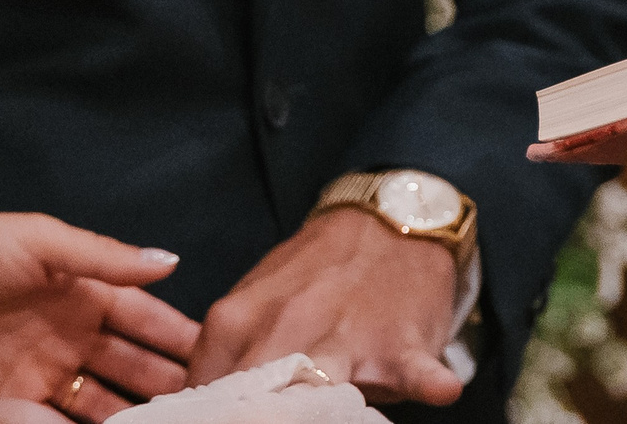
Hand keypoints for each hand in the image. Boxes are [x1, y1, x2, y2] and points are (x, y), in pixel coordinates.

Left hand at [0, 213, 198, 421]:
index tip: (218, 355)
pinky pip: (66, 415)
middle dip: (168, 380)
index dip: (178, 336)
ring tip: (172, 421)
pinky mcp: (19, 394)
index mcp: (85, 286)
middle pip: (133, 361)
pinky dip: (94, 423)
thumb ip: (104, 257)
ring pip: (107, 393)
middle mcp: (75, 327)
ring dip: (136, 408)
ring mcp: (50, 364)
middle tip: (204, 401)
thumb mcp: (42, 241)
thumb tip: (168, 263)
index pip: (145, 316)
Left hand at [188, 209, 461, 408]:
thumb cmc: (316, 275)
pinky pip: (415, 371)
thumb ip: (225, 355)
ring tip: (319, 414)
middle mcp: (283, 329)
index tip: (214, 421)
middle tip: (256, 422)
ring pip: (319, 388)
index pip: (201, 393)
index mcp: (235, 321)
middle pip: (250, 401)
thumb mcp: (255, 303)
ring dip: (313, 409)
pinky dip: (424, 382)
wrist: (387, 221)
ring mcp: (344, 337)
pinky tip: (436, 389)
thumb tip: (190, 408)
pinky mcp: (401, 344)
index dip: (208, 417)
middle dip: (249, 418)